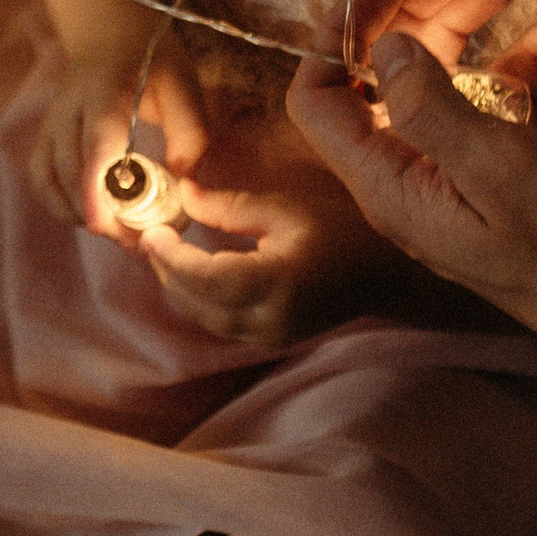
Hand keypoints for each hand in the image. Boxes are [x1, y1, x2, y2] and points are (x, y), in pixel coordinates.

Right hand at [28, 38, 204, 245]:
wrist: (110, 28)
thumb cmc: (154, 60)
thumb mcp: (184, 86)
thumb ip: (190, 133)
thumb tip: (181, 181)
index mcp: (106, 93)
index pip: (94, 144)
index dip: (95, 188)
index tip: (105, 226)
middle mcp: (69, 108)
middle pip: (68, 169)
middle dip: (96, 214)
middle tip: (132, 242)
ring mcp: (52, 120)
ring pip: (46, 176)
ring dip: (75, 212)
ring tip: (112, 231)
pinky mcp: (45, 132)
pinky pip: (39, 174)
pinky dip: (56, 202)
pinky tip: (85, 215)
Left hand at [138, 99, 417, 350]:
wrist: (387, 275)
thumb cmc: (342, 229)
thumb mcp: (285, 208)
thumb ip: (228, 207)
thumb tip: (182, 195)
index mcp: (276, 284)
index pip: (205, 278)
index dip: (169, 256)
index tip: (150, 230)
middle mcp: (270, 320)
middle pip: (196, 303)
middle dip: (165, 269)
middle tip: (149, 233)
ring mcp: (270, 336)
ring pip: (203, 317)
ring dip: (178, 285)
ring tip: (165, 248)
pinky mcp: (271, 340)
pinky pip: (220, 323)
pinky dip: (198, 298)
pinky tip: (192, 268)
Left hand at [284, 31, 536, 382]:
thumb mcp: (500, 169)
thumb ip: (428, 106)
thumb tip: (380, 46)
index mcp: (388, 183)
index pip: (318, 97)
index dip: (339, 33)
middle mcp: (410, 175)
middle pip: (380, 73)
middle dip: (412, 9)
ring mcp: (458, 169)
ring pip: (440, 75)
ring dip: (465, 19)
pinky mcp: (506, 166)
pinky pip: (496, 96)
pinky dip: (525, 55)